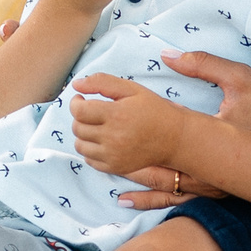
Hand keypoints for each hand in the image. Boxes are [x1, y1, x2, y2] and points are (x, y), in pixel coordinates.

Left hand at [68, 73, 189, 175]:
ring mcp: (113, 155)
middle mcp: (113, 137)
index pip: (79, 111)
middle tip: (91, 112)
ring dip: (83, 134)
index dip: (75, 102)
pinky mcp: (115, 168)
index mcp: (116, 115)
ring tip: (96, 126)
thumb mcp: (132, 89)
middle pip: (77, 128)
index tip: (82, 99)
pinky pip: (89, 160)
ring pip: (80, 145)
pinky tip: (102, 140)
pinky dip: (90, 150)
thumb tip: (76, 84)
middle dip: (80, 117)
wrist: (174, 138)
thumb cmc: (153, 110)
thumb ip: (102, 82)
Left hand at [111, 51, 250, 206]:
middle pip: (151, 161)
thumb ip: (206, 64)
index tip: (109, 113)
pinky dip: (148, 200)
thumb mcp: (242, 79)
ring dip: (129, 176)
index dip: (130, 122)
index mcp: (204, 135)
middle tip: (93, 140)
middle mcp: (202, 164)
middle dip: (120, 151)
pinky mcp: (215, 193)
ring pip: (158, 184)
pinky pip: (174, 200)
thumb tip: (169, 55)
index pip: (158, 129)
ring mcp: (208, 183)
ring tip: (100, 166)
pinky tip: (126, 201)